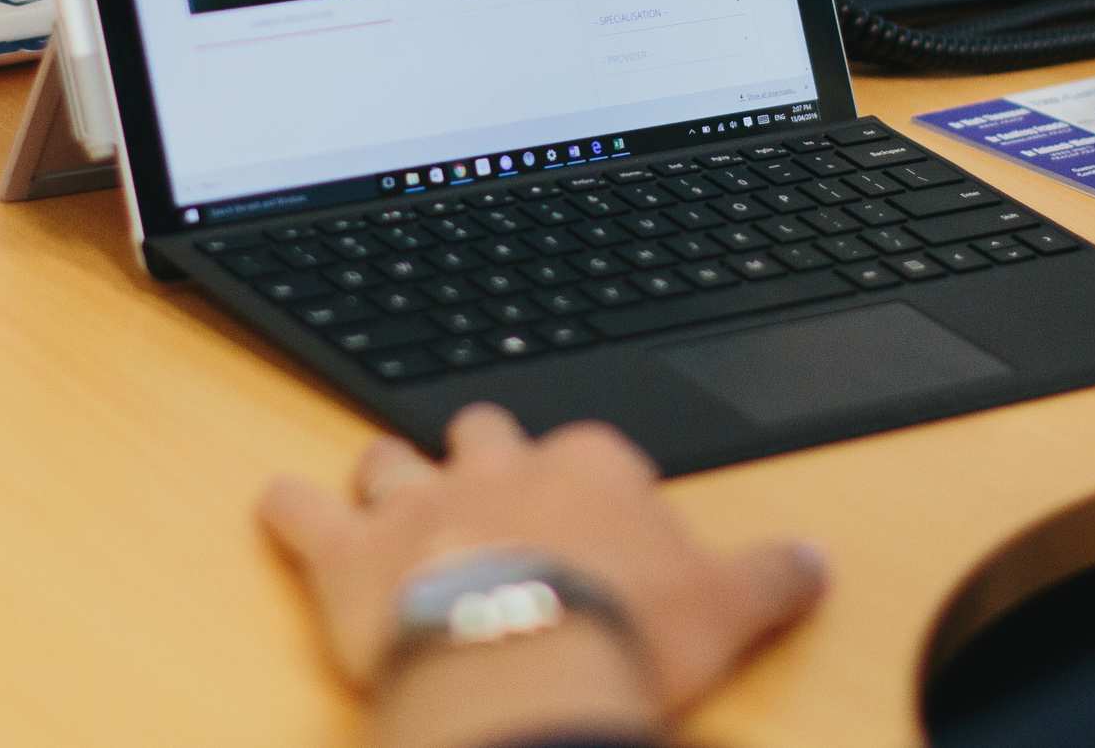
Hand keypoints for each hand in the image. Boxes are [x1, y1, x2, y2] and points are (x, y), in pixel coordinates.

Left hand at [259, 406, 825, 746]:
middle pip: (485, 432)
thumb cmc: (629, 632)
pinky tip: (276, 502)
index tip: (586, 511)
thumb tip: (818, 559)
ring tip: (387, 484)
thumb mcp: (730, 604)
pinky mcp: (350, 551)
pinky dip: (288, 508)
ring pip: (394, 458)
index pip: (587, 451)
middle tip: (485, 481)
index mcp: (592, 466)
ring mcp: (422, 501)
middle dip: (481, 451)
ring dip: (389, 472)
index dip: (582, 482)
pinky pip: (303, 512)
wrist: (529, 662)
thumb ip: (774, 574)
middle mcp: (502, 465)